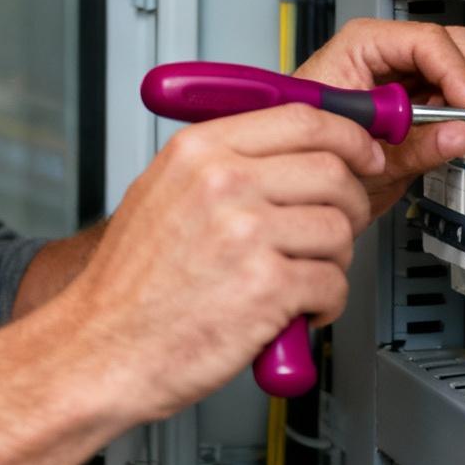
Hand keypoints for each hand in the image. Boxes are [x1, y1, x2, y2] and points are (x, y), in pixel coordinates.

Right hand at [59, 104, 379, 422]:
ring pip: (340, 229)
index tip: (362, 152)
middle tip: (336, 228)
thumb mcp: (162, 192)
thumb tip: (293, 151)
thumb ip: (223, 163)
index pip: (302, 117)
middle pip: (333, 170)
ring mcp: (246, 232)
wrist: (101, 347)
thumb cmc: (131, 284)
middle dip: (349, 204)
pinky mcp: (267, 286)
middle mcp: (223, 183)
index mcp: (199, 151)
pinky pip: (333, 284)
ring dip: (333, 261)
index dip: (349, 136)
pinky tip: (293, 310)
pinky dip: (324, 305)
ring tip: (299, 278)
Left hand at [295, 19, 464, 222]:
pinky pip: (454, 86)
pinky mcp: (414, 92)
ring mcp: (401, 70)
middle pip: (450, 42)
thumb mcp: (363, 157)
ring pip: (460, 59)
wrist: (297, 168)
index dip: (456, 71)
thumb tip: (460, 133)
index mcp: (359, 48)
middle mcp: (382, 52)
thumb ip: (414, 147)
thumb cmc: (308, 150)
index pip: (423, 41)